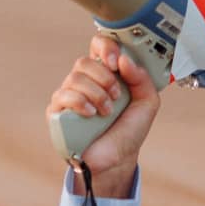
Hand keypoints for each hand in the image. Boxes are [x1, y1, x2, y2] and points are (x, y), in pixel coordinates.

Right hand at [45, 33, 160, 192]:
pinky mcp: (57, 112)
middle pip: (84, 61)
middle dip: (104, 78)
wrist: (117, 160)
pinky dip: (80, 102)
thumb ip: (142, 78)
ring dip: (97, 94)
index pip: (97, 46)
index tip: (116, 61)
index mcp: (105, 74)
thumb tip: (125, 59)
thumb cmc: (128, 130)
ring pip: (75, 78)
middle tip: (116, 96)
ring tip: (106, 112)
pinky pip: (63, 96)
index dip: (105, 47)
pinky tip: (91, 114)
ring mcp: (69, 95)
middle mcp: (85, 81)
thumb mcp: (147, 102)